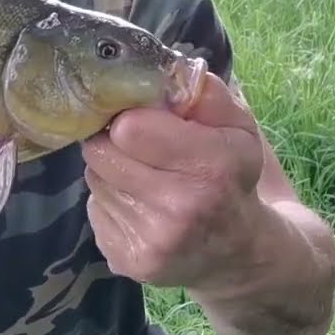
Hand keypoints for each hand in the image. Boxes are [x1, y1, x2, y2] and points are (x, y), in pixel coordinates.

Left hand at [82, 70, 267, 291]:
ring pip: (95, 179)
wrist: (239, 253)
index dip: (132, 117)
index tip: (146, 121)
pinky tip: (142, 207)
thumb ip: (206, 94)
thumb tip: (167, 72)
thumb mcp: (238, 128)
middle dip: (115, 142)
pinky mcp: (128, 262)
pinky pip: (95, 210)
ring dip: (113, 171)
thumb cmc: (233, 177)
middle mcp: (179, 210)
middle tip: (141, 148)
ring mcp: (151, 242)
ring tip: (145, 178)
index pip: (128, 128)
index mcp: (209, 169)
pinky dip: (112, 202)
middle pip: (101, 152)